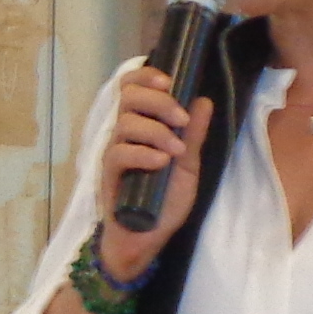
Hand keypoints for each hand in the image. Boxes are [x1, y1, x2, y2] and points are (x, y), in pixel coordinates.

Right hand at [90, 62, 214, 282]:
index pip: (133, 87)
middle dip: (158, 101)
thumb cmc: (165, 201)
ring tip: (177, 150)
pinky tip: (161, 163)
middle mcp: (125, 133)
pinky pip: (119, 153)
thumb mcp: (188, 165)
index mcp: (143, 125)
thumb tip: (203, 100)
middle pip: (129, 96)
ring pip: (126, 123)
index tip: (170, 81)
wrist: (147, 237)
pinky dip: (143, 153)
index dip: (147, 76)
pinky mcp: (108, 174)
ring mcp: (115, 152)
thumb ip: (194, 135)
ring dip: (156, 131)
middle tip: (181, 118)